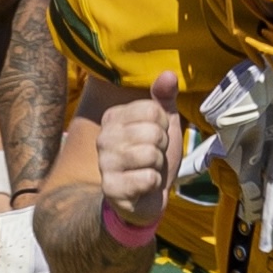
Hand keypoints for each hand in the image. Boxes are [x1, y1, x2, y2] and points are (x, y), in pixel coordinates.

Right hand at [92, 73, 186, 235]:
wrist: (145, 198)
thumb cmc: (153, 158)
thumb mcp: (164, 125)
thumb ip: (164, 99)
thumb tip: (168, 73)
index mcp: (114, 117)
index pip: (153, 110)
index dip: (164, 127)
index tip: (155, 139)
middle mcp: (104, 137)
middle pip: (153, 132)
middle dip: (162, 148)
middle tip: (152, 158)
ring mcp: (104, 163)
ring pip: (151, 154)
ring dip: (158, 166)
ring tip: (148, 170)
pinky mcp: (111, 188)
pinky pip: (148, 178)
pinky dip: (154, 184)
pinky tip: (143, 186)